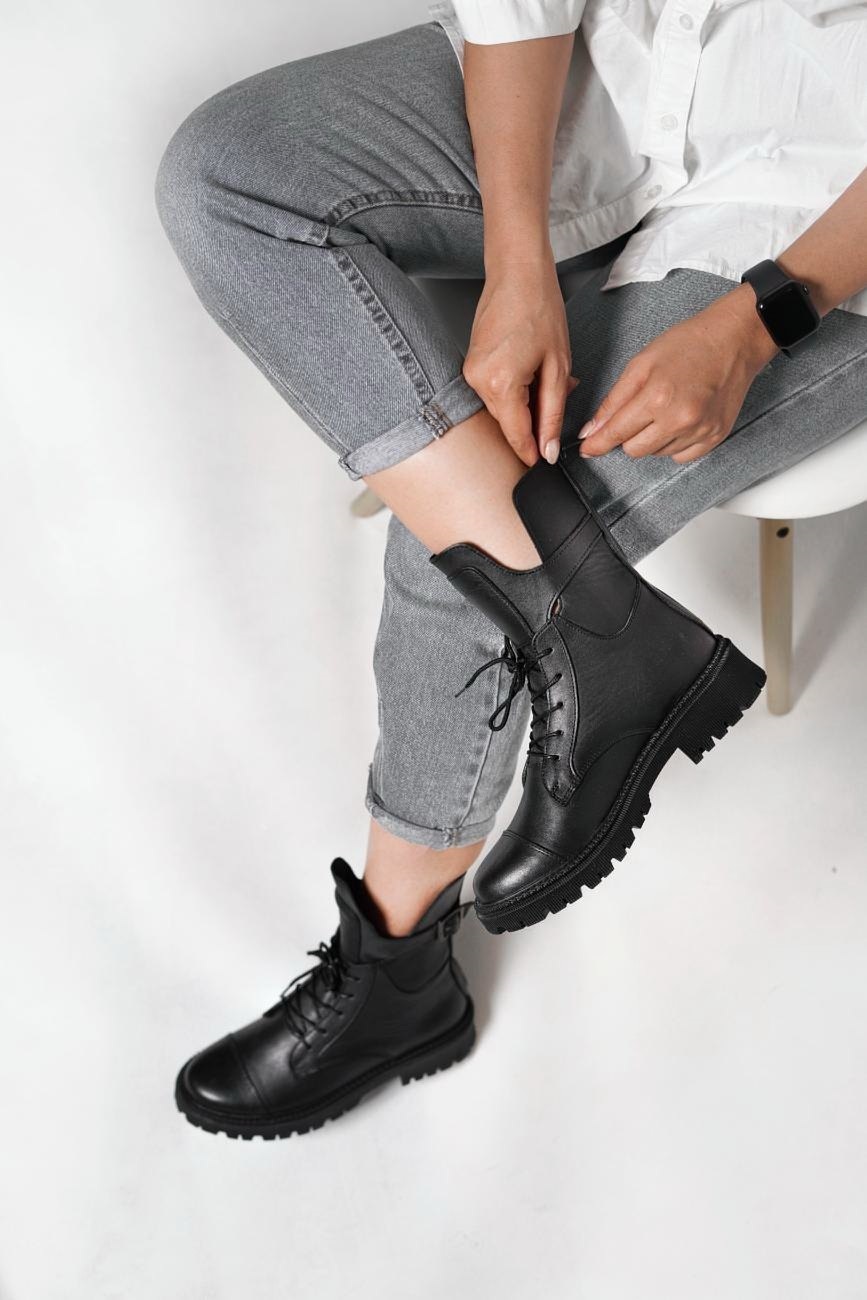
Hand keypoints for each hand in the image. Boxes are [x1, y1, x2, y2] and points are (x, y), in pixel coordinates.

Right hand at [463, 253, 578, 466]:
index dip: (531, 451)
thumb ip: (552, 413)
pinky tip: (531, 368)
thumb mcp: (557, 366)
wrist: (518, 272)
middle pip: (507, 422)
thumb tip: (547, 449)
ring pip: (501, 408)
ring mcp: (470, 372)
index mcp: (499, 383)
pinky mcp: (470, 364)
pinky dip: (514, 389)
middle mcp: (477, 381)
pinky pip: (494, 391)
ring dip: (524, 403)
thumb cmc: (539, 307)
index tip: (543, 461)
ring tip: (546, 374)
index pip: (515, 434)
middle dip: (532, 420)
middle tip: (557, 397)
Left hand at [577, 283, 779, 463]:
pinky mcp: (715, 437)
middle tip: (639, 411)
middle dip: (628, 435)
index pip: (616, 433)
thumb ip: (614, 400)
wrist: (735, 340)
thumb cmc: (689, 344)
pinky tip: (680, 420)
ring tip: (666, 408)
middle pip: (635, 450)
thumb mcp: (642, 363)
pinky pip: (681, 456)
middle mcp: (680, 419)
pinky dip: (674, 443)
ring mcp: (700, 431)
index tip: (587, 449)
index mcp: (657, 398)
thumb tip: (592, 430)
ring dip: (653, 438)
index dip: (597, 443)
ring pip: (657, 453)